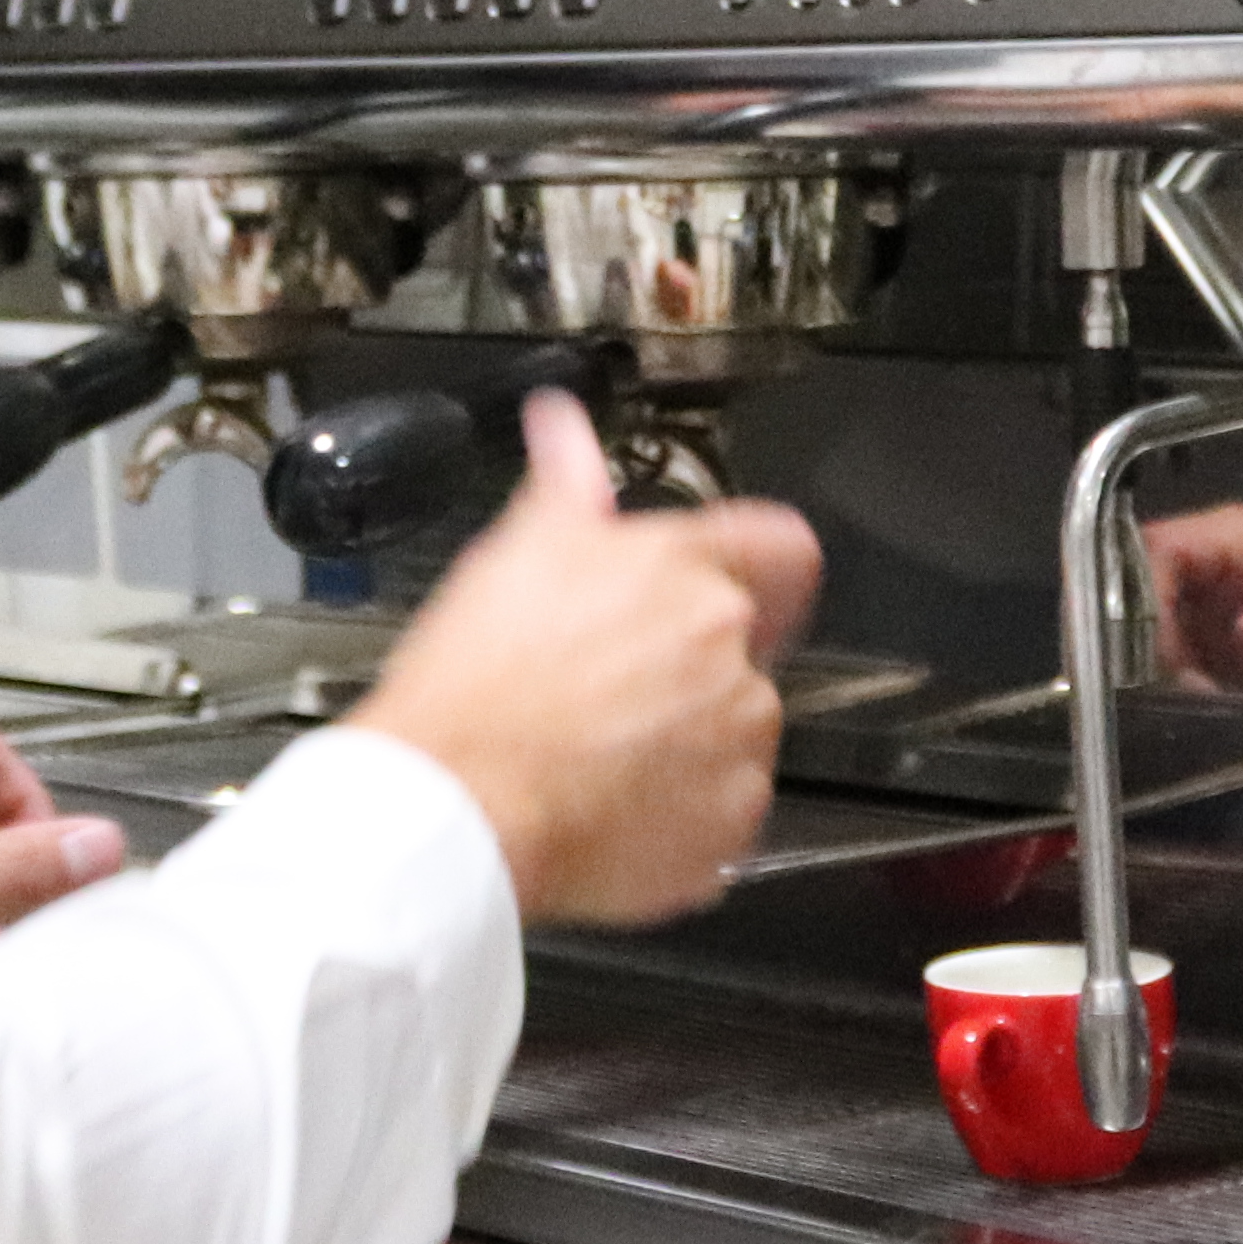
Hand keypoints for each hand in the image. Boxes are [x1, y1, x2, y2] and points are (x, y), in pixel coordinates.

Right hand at [353, 393, 819, 927]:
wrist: (460, 802)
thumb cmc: (479, 686)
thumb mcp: (513, 556)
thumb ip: (561, 483)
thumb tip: (561, 425)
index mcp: (683, 571)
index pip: (781, 546)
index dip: (767, 563)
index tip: (754, 585)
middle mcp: (728, 649)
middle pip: (746, 647)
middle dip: (693, 665)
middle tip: (617, 689)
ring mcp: (738, 737)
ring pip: (737, 729)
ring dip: (691, 740)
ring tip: (605, 754)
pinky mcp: (733, 818)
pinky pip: (727, 808)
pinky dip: (686, 811)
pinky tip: (616, 803)